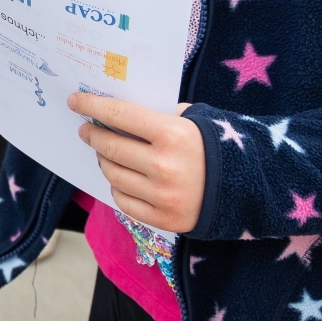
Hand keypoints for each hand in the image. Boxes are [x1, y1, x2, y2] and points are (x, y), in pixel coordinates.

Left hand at [70, 91, 205, 232]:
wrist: (246, 190)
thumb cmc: (214, 148)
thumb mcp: (193, 121)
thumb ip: (157, 115)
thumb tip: (116, 111)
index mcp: (172, 134)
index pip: (119, 115)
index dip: (92, 106)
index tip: (75, 101)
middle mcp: (163, 166)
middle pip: (110, 147)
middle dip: (92, 135)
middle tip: (85, 130)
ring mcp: (161, 196)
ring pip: (113, 175)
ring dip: (103, 161)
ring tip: (104, 153)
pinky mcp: (162, 219)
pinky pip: (123, 201)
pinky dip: (117, 187)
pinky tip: (120, 177)